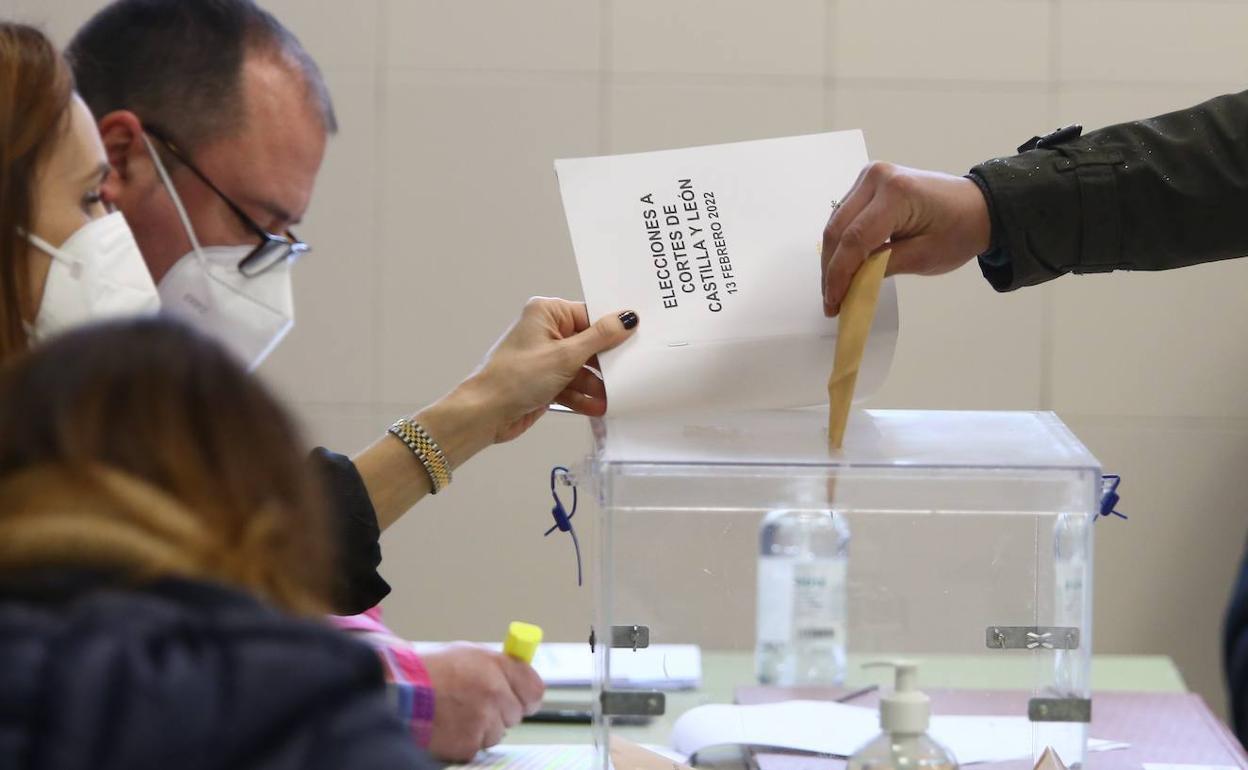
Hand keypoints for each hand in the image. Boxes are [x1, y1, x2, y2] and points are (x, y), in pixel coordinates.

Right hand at [422, 643, 545, 761]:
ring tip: (455, 714)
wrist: (396, 692)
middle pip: (516, 713)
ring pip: (497, 733)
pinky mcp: (469, 743)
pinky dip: (465, 741)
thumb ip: (496, 666)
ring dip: (482, 728)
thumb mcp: (466, 654)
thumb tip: (519, 677)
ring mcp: (482, 719)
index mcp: (496, 665)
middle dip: (500, 712)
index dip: (527, 696)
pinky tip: (448, 726)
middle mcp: (493, 691)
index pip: (534, 689)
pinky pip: (478, 746)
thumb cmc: (429, 672)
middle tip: (476, 706)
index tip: (522, 700)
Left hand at [467, 297, 637, 442]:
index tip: (635, 339)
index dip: (611, 330)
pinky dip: (584, 396)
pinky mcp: (545, 381)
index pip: (589, 315)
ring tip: (613, 397)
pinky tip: (598, 407)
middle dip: (605, 363)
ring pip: (582, 368)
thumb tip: (626, 319)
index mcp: (546, 313)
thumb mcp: (564, 356)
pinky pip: (572, 385)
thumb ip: (599, 337)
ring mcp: (545, 358)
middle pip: (588, 343)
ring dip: (596, 384)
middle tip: (627, 372)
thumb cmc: (514, 378)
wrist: (485, 413)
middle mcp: (545, 332)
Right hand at [821, 162, 991, 315]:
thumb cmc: (959, 232)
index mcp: (896, 193)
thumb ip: (882, 267)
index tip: (833, 303)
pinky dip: (841, 242)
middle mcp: (876, 177)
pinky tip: (842, 265)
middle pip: (838, 229)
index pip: (855, 239)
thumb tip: (849, 283)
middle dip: (830, 269)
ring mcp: (870, 176)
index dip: (839, 274)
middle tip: (831, 301)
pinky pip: (844, 216)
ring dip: (832, 257)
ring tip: (834, 289)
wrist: (977, 206)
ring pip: (836, 223)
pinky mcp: (867, 182)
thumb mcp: (924, 257)